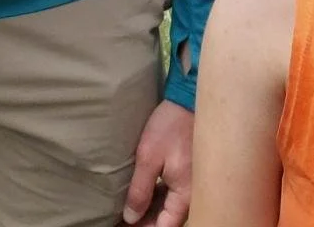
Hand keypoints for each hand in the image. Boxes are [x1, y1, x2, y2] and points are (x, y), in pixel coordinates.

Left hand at [123, 100, 193, 226]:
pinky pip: (171, 194)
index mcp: (185, 195)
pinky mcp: (187, 172)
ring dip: (149, 211)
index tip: (124, 226)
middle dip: (144, 222)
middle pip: (166, 219)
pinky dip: (156, 198)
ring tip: (127, 209)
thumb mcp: (149, 157)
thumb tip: (131, 217)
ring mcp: (191, 183)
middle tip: (122, 219)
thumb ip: (140, 190)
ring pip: (168, 207)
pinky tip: (141, 195)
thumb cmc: (171, 127)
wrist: (190, 99)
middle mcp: (191, 194)